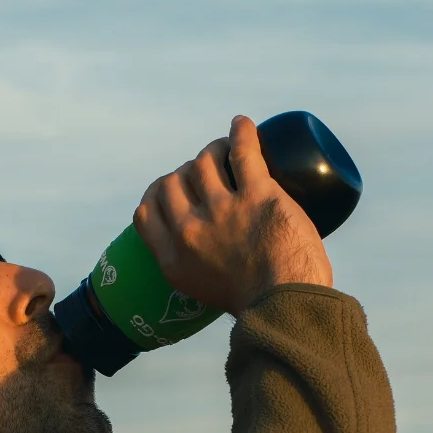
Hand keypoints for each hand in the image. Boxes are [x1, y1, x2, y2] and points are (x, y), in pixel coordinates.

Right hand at [132, 115, 332, 316]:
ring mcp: (221, 210)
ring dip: (213, 150)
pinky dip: (241, 132)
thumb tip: (216, 259)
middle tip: (207, 172)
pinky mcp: (256, 195)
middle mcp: (189, 231)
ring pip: (205, 162)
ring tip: (226, 148)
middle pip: (173, 182)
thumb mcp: (206, 296)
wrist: (286, 306)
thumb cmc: (257, 308)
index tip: (172, 189)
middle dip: (186, 172)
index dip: (157, 194)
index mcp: (173, 259)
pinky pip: (243, 151)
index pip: (146, 212)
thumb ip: (200, 272)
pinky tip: (242, 124)